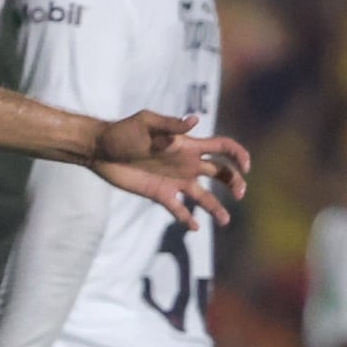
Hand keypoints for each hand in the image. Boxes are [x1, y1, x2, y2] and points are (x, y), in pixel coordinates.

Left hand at [90, 110, 249, 227]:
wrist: (100, 150)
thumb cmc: (122, 132)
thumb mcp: (146, 124)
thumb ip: (170, 126)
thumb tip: (194, 120)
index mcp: (188, 145)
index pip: (221, 147)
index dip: (237, 154)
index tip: (246, 167)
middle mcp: (186, 163)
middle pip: (219, 173)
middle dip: (233, 182)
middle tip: (239, 194)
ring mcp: (174, 180)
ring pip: (203, 195)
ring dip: (216, 208)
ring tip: (225, 221)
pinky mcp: (160, 194)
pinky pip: (178, 209)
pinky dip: (188, 218)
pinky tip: (194, 226)